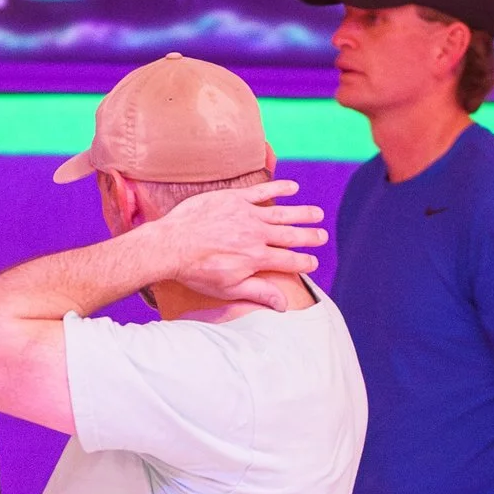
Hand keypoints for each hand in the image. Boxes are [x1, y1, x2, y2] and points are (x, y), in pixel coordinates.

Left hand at [150, 180, 325, 310]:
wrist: (171, 245)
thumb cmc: (197, 271)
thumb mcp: (229, 289)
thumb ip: (259, 293)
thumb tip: (283, 305)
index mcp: (257, 258)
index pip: (289, 260)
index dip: (304, 262)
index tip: (313, 262)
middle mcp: (257, 235)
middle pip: (291, 235)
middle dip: (309, 237)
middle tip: (322, 237)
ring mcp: (247, 214)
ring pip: (282, 213)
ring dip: (302, 213)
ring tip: (317, 214)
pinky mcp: (234, 198)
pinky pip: (262, 192)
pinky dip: (279, 188)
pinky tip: (293, 188)